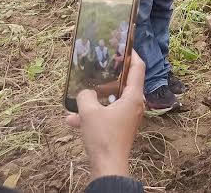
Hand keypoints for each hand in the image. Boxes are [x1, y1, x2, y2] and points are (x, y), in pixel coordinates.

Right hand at [66, 51, 144, 179]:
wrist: (108, 166)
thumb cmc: (103, 136)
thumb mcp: (90, 112)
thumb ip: (86, 96)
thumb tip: (85, 92)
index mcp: (134, 96)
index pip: (138, 67)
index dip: (132, 54)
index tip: (124, 44)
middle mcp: (135, 104)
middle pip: (125, 82)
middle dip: (111, 74)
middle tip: (100, 64)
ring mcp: (128, 117)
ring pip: (112, 100)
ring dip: (96, 97)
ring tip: (80, 94)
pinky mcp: (119, 128)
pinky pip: (106, 115)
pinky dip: (92, 114)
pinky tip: (71, 119)